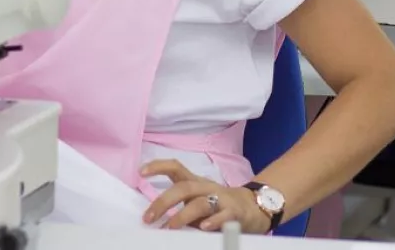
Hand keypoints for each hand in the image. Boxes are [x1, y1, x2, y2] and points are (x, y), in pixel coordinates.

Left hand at [140, 160, 269, 233]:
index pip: (176, 168)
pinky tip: (204, 228)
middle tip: (148, 217)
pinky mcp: (235, 212)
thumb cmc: (218, 206)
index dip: (158, 166)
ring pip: (201, 203)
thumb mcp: (197, 203)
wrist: (253, 207)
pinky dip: (213, 221)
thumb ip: (180, 208)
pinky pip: (223, 215)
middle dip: (164, 201)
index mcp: (196, 183)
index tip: (140, 172)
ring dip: (183, 215)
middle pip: (184, 187)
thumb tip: (154, 219)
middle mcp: (207, 187)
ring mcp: (222, 198)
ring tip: (170, 227)